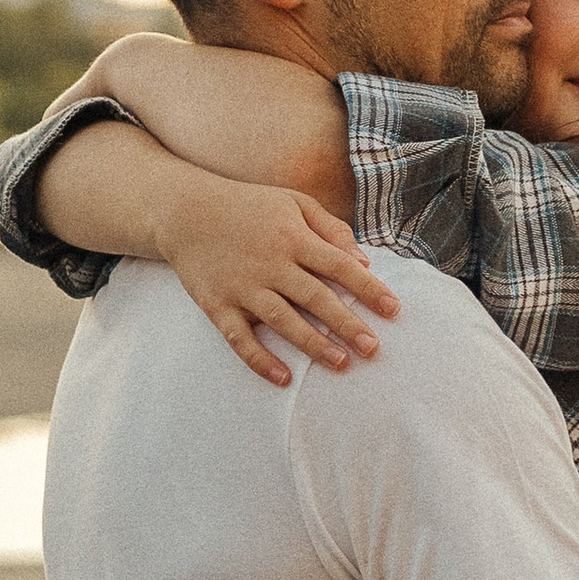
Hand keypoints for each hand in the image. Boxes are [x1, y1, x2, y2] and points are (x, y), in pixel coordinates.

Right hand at [155, 171, 398, 388]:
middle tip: (374, 348)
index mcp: (292, 238)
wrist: (184, 210)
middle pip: (315, 298)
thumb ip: (331, 228)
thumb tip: (363, 260)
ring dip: (313, 344)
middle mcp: (270, 264)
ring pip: (283, 321)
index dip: (368, 289)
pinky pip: (240, 338)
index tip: (394, 310)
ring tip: (342, 363)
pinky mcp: (217, 305)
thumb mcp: (293, 202)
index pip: (339, 266)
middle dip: (347, 324)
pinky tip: (284, 377)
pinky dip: (260, 359)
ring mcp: (243, 287)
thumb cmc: (249, 206)